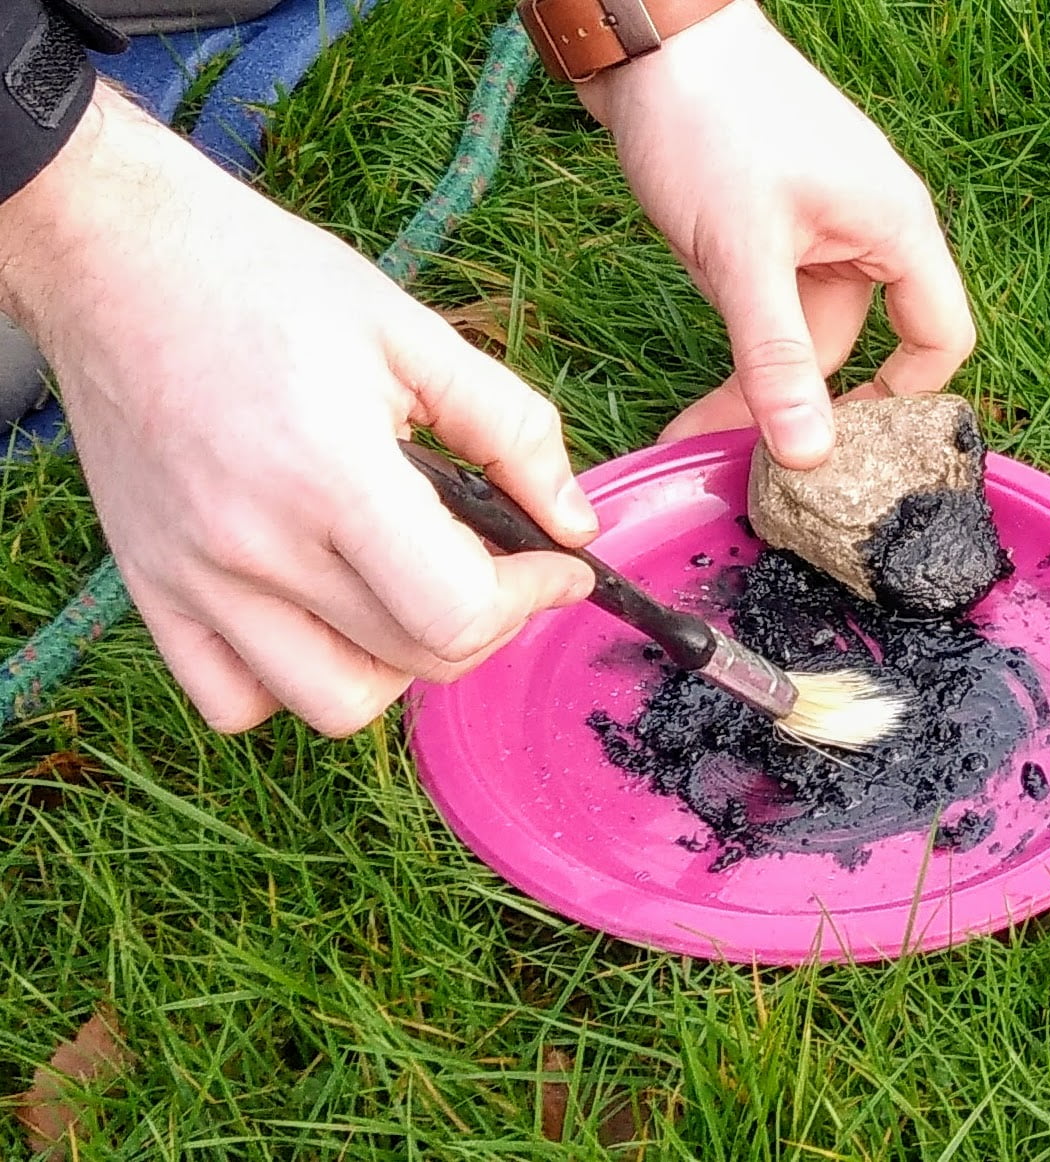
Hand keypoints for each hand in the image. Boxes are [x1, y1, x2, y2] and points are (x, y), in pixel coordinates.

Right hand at [0, 86, 596, 735]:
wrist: (116, 258)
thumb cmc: (266, 281)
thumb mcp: (412, 333)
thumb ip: (512, 429)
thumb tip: (574, 522)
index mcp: (331, 474)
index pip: (459, 611)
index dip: (532, 597)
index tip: (558, 565)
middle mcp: (256, 546)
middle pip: (416, 658)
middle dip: (490, 620)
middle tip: (501, 563)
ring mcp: (195, 580)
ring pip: (334, 702)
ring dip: (401, 666)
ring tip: (412, 593)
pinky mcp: (152, 590)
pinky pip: (234, 701)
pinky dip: (294, 684)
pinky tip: (324, 616)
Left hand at [579, 0, 975, 468]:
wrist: (647, 41)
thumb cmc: (710, 121)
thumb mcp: (744, 254)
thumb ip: (776, 357)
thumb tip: (808, 453)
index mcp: (895, 228)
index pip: (941, 337)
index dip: (906, 399)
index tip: (851, 451)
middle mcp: (867, 233)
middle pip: (852, 347)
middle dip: (796, 405)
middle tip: (745, 466)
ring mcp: (814, 232)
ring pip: (798, 333)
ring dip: (753, 383)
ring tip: (695, 431)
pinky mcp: (767, 230)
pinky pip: (766, 307)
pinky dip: (737, 347)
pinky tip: (696, 391)